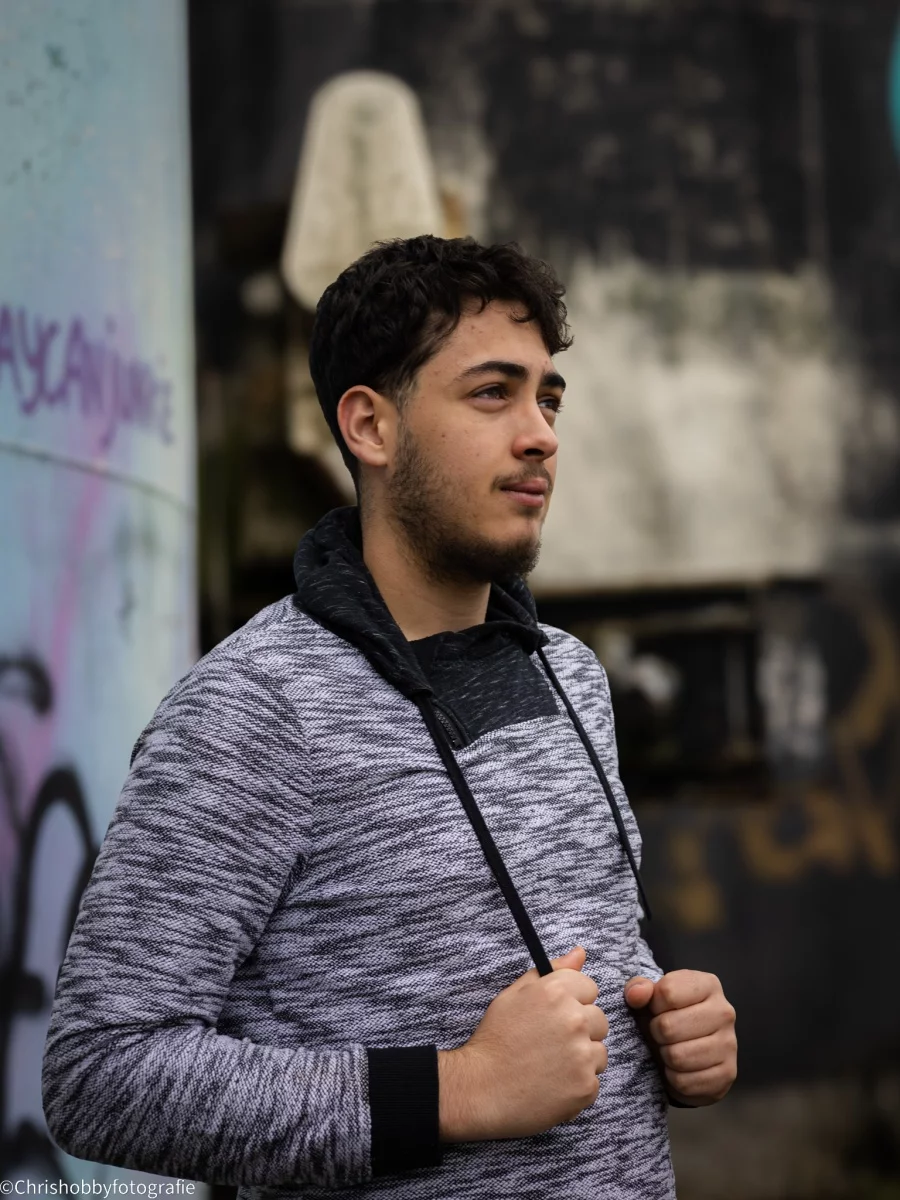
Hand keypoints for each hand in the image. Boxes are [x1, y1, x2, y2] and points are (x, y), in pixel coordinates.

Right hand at [438, 945, 608, 1141]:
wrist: (481, 1088)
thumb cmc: (496, 1038)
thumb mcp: (515, 994)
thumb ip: (552, 970)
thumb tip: (580, 952)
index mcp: (556, 992)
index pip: (590, 988)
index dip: (573, 1001)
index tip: (556, 1016)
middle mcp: (574, 1019)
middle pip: (599, 1020)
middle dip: (581, 1030)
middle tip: (551, 1043)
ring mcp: (582, 1055)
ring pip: (599, 1052)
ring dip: (582, 1058)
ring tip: (551, 1065)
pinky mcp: (586, 1086)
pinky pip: (594, 1081)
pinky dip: (577, 1085)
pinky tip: (553, 1084)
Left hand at [623, 970, 736, 1105]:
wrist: (688, 1051)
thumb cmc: (667, 1017)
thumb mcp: (651, 997)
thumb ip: (639, 987)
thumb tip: (636, 994)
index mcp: (708, 985)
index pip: (667, 992)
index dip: (653, 1005)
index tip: (657, 1009)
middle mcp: (724, 1011)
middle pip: (668, 1026)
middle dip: (657, 1033)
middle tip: (662, 1033)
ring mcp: (729, 1044)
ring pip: (677, 1057)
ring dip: (665, 1056)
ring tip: (671, 1048)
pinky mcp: (727, 1074)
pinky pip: (685, 1082)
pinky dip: (674, 1078)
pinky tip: (680, 1068)